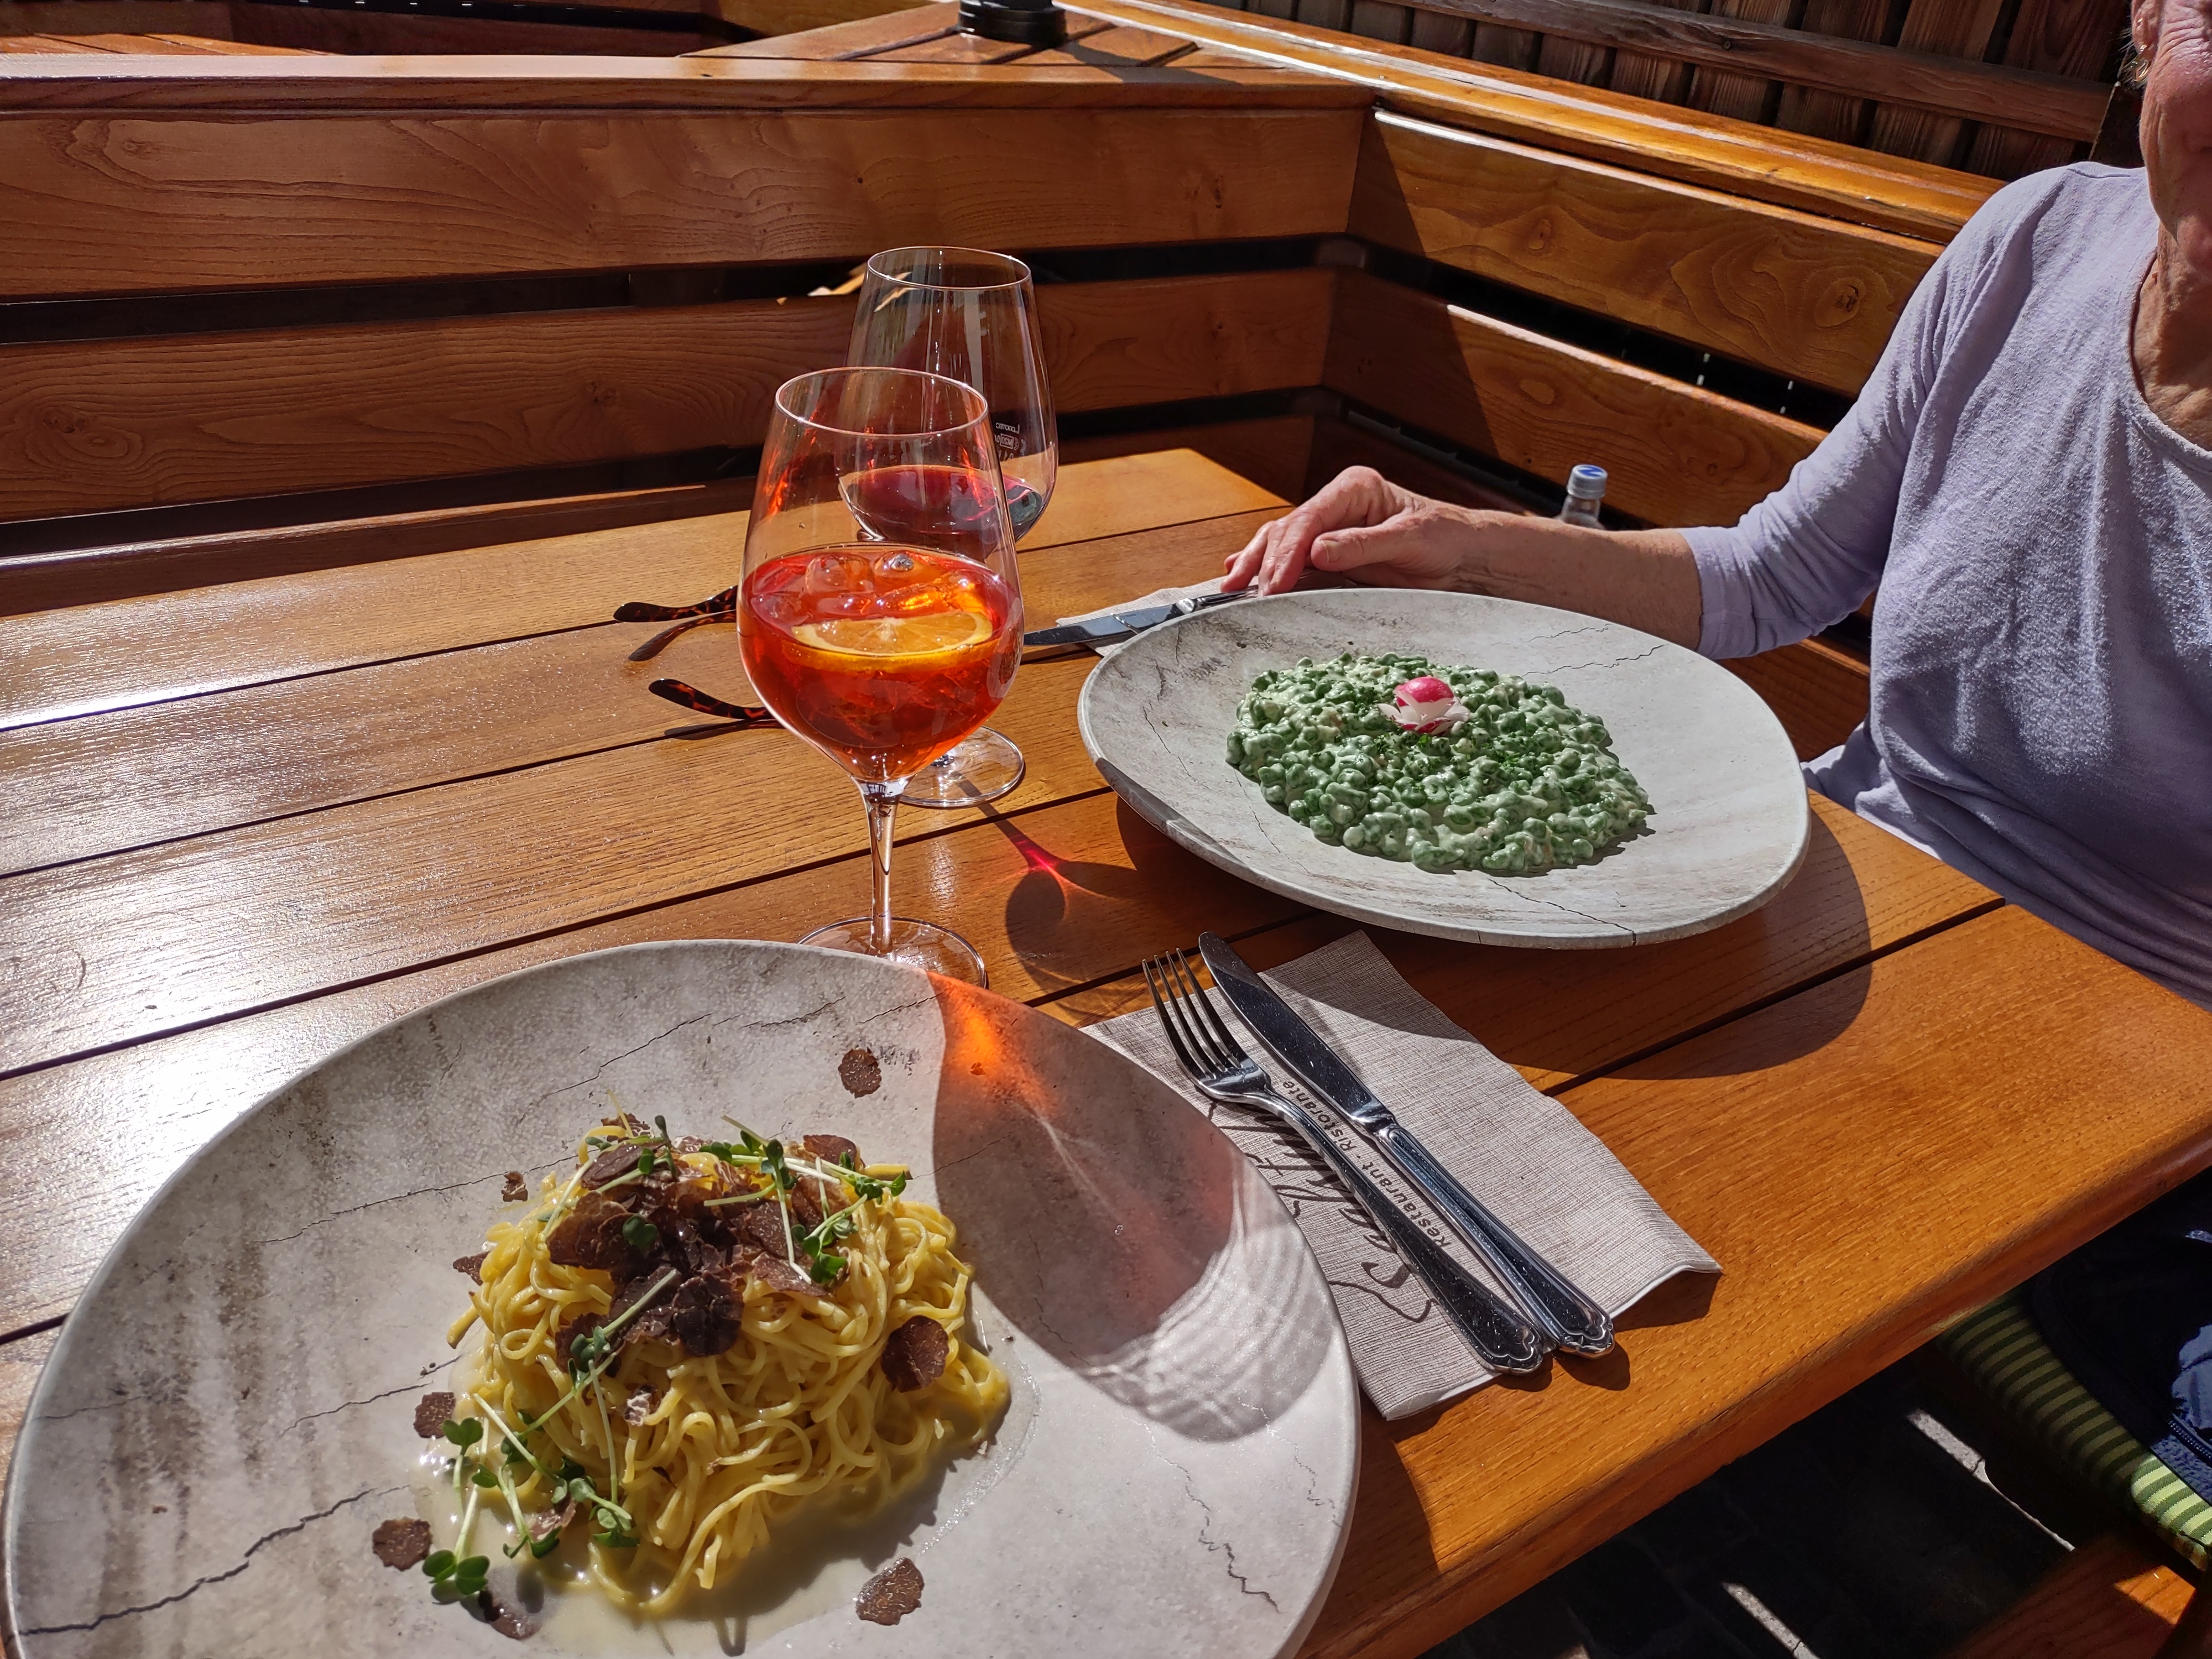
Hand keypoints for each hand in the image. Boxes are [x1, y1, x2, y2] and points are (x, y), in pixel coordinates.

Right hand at [1223, 467, 1490, 594]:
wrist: (1463, 553)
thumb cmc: (1444, 538)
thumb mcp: (1410, 540)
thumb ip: (1363, 545)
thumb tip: (1317, 552)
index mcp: (1355, 488)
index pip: (1310, 518)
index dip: (1288, 552)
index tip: (1277, 582)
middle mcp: (1337, 503)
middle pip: (1287, 529)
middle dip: (1267, 562)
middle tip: (1257, 596)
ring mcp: (1330, 526)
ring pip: (1279, 540)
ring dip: (1256, 564)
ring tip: (1233, 587)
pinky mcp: (1329, 551)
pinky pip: (1290, 556)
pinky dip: (1265, 566)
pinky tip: (1239, 575)